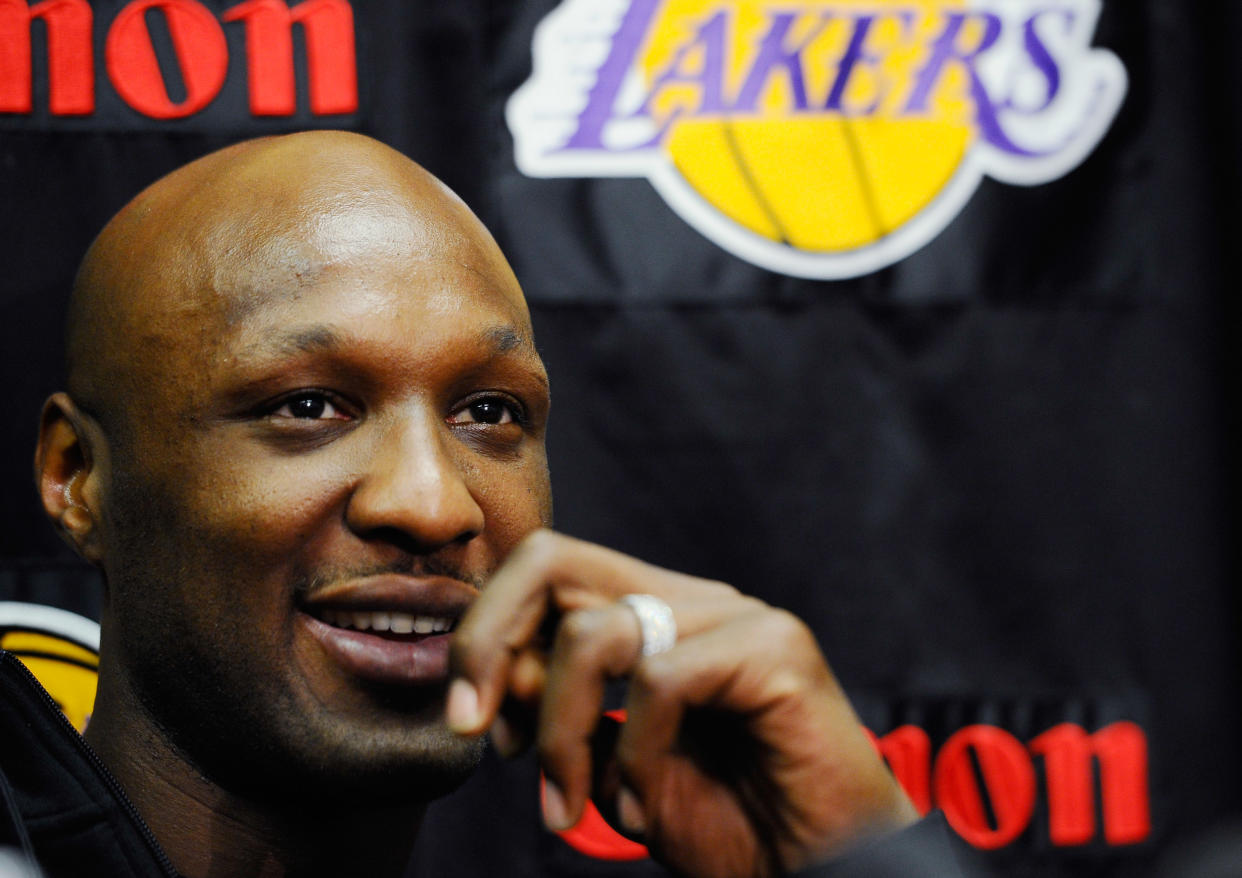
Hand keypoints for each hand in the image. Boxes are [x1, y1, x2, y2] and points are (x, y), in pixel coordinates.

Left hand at [447, 529, 916, 877]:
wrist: (822, 871)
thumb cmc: (727, 824)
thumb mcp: (610, 771)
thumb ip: (562, 715)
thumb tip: (497, 677)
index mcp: (649, 616)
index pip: (543, 573)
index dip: (485, 634)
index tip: (467, 720)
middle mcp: (688, 600)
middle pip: (552, 562)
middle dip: (490, 642)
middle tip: (473, 728)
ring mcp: (734, 616)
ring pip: (595, 632)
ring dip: (560, 732)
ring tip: (566, 809)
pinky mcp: (775, 647)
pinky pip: (663, 680)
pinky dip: (635, 756)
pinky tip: (645, 811)